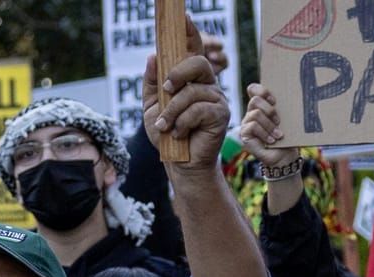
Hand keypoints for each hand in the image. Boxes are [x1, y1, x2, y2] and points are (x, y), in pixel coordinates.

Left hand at [143, 22, 230, 171]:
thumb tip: (152, 56)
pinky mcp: (221, 114)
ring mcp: (217, 97)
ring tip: (165, 127)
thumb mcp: (152, 108)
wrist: (177, 163)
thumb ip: (152, 83)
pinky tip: (179, 133)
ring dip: (172, 111)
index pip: (192, 50)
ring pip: (193, 91)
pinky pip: (199, 109)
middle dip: (177, 74)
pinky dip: (182, 123)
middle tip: (166, 90)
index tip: (183, 17)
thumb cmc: (166, 135)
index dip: (190, 33)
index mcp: (190, 79)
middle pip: (197, 63)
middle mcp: (206, 84)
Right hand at [238, 85, 296, 170]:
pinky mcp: (244, 135)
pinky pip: (252, 126)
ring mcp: (246, 124)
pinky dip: (264, 133)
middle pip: (255, 100)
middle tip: (279, 121)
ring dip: (269, 125)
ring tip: (278, 135)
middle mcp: (251, 113)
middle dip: (270, 110)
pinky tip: (272, 140)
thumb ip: (282, 105)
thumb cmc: (288, 135)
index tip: (274, 101)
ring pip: (255, 114)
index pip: (253, 89)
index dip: (262, 91)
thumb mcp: (287, 117)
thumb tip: (290, 90)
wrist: (284, 154)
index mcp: (261, 106)